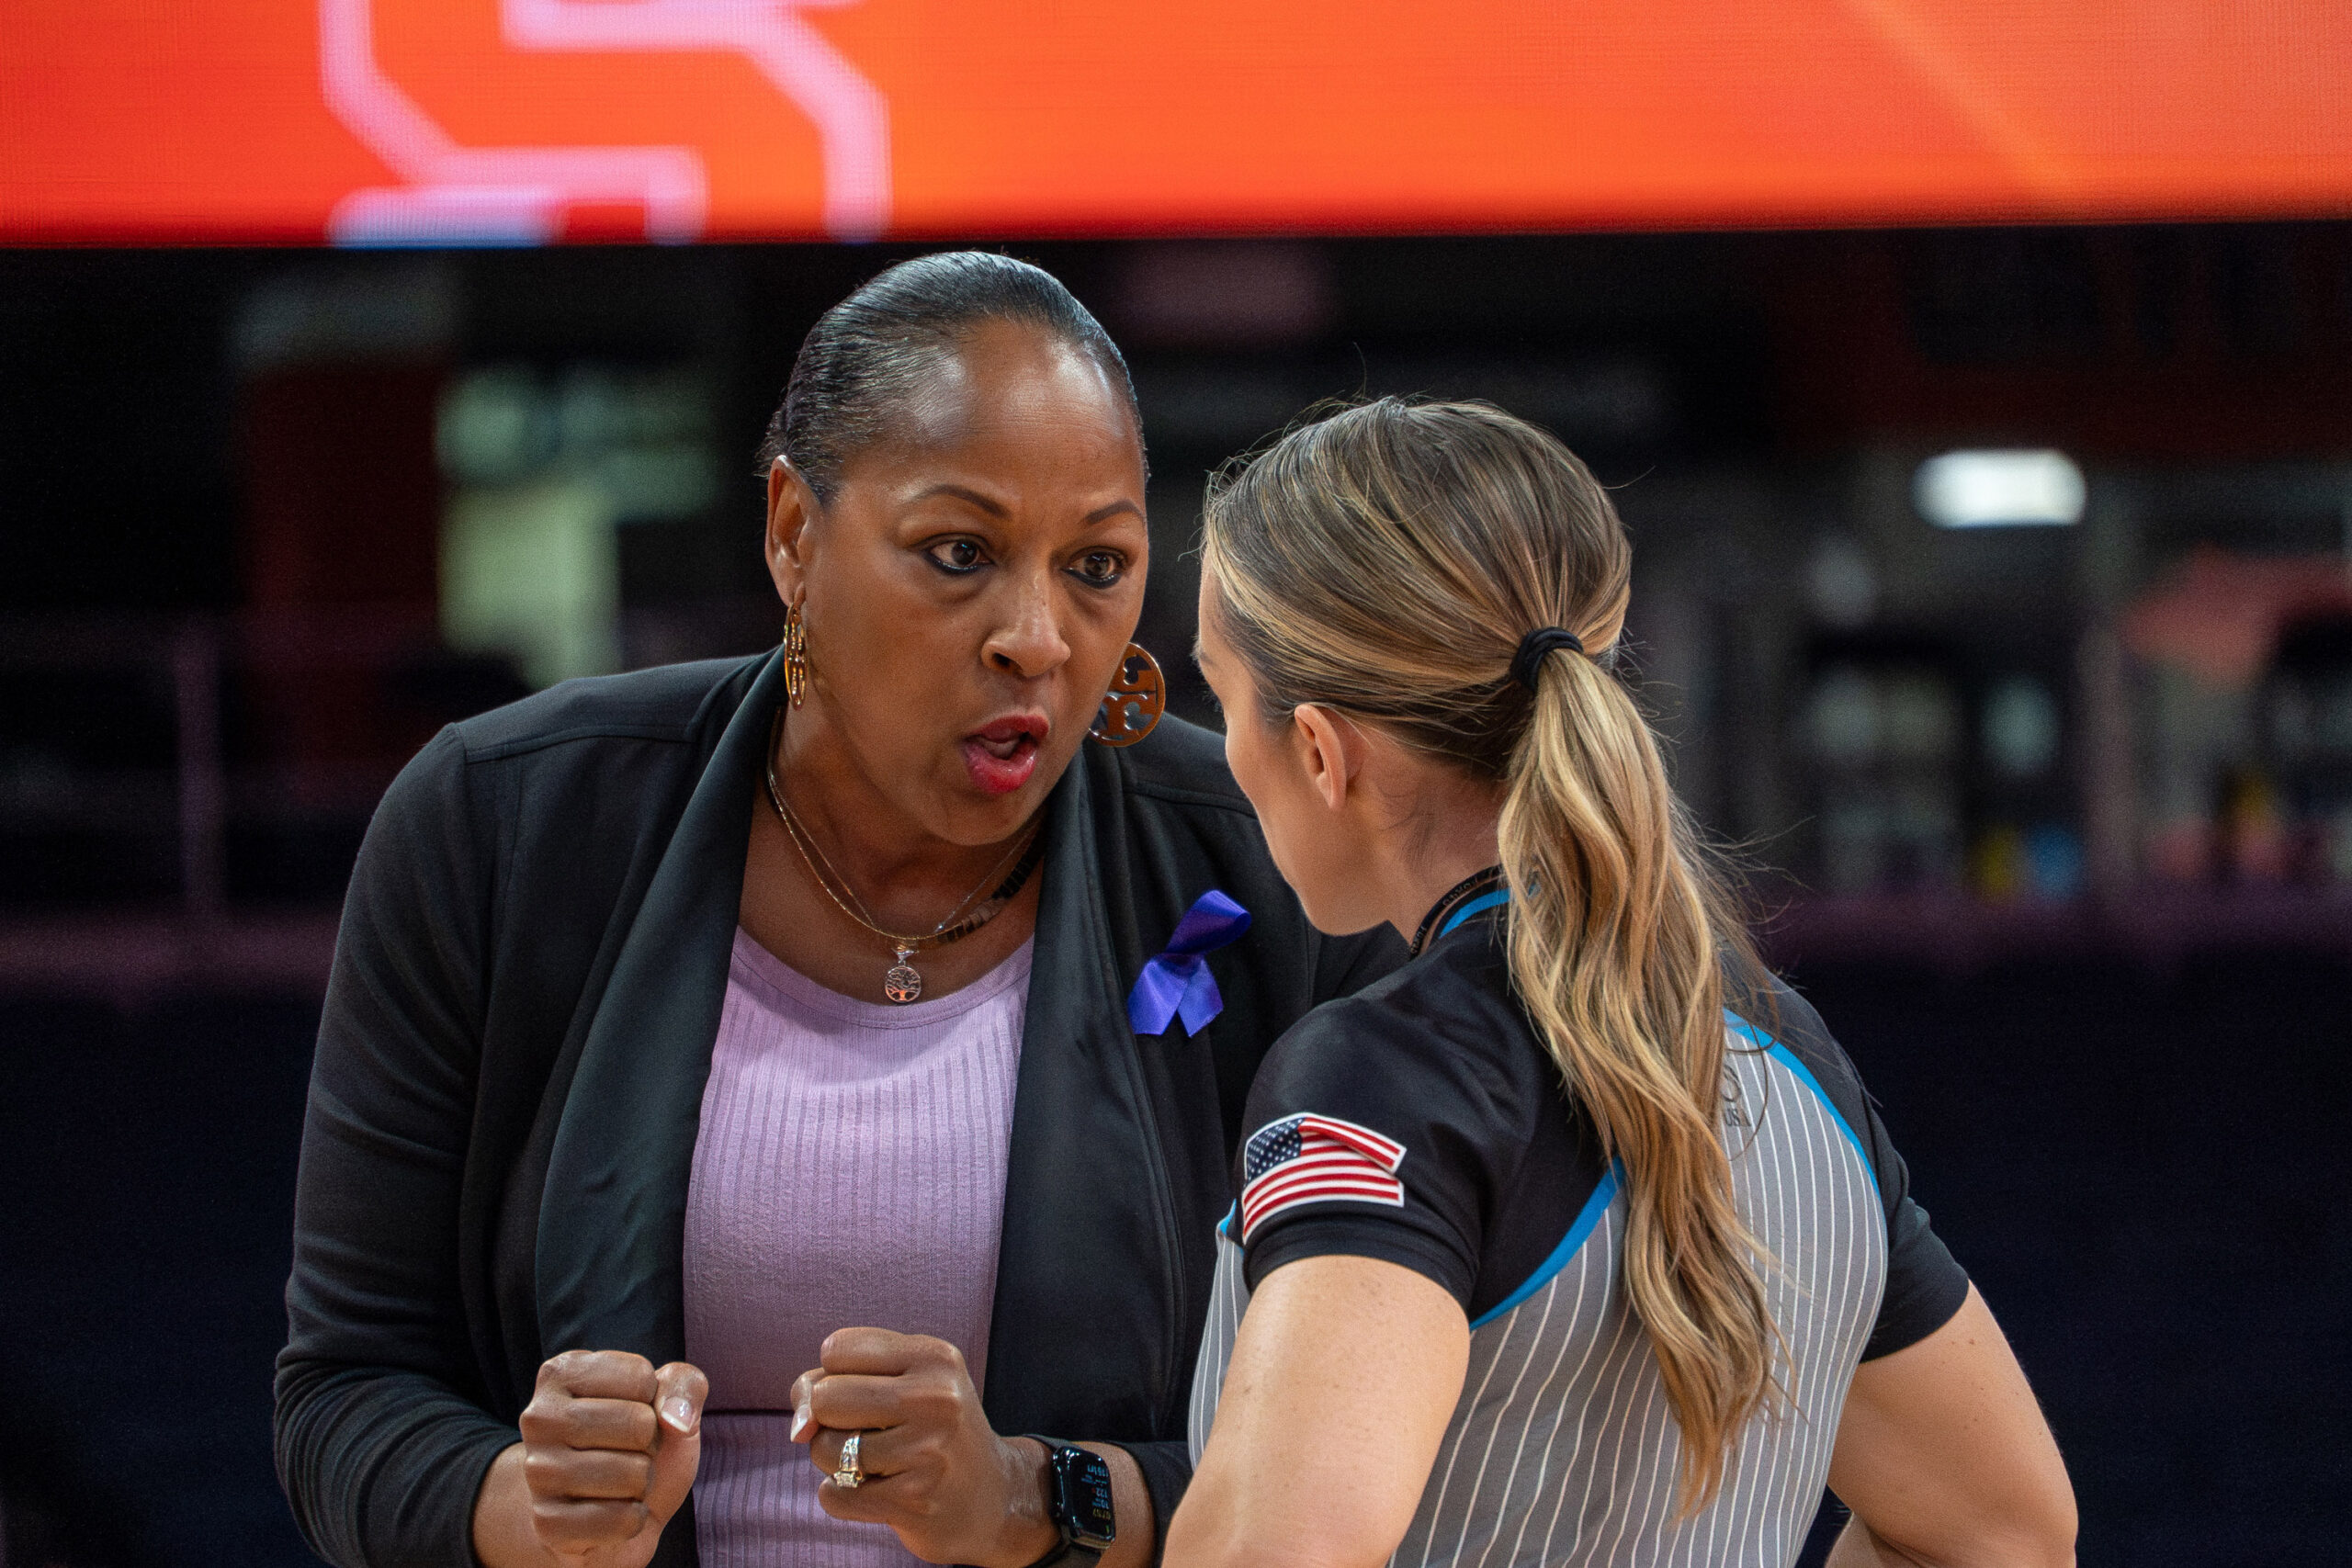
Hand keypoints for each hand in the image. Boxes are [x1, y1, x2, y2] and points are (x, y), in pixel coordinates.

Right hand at [498, 1350, 708, 1567]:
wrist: (609, 1514)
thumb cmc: (638, 1444)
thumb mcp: (669, 1401)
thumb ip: (684, 1385)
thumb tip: (677, 1419)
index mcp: (560, 1373)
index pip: (641, 1377)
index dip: (654, 1401)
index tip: (630, 1413)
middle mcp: (538, 1417)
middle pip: (640, 1424)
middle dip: (650, 1443)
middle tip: (626, 1452)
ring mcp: (538, 1472)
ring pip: (634, 1474)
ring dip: (642, 1482)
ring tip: (618, 1482)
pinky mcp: (547, 1523)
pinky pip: (623, 1520)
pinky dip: (632, 1520)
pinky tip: (609, 1511)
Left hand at [789, 1328, 1057, 1567]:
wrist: (993, 1497)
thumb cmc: (929, 1430)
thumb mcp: (897, 1384)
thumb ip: (829, 1383)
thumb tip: (797, 1428)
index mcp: (934, 1356)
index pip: (835, 1349)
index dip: (834, 1375)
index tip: (864, 1393)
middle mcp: (935, 1398)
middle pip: (825, 1398)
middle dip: (829, 1421)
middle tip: (867, 1432)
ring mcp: (925, 1451)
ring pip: (823, 1449)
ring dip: (834, 1462)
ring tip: (875, 1463)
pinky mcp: (912, 1501)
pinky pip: (833, 1495)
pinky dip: (841, 1495)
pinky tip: (877, 1492)